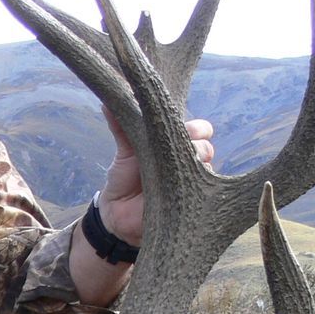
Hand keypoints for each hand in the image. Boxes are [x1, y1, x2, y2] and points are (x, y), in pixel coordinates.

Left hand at [96, 108, 214, 248]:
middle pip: (206, 147)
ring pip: (207, 170)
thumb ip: (121, 126)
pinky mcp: (190, 203)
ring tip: (174, 172)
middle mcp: (188, 161)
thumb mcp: (124, 150)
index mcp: (177, 143)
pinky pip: (200, 195)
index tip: (187, 130)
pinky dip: (191, 191)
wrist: (116, 212)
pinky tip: (178, 190)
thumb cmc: (124, 177)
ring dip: (194, 169)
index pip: (201, 129)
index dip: (198, 128)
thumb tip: (107, 102)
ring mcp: (192, 182)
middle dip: (196, 147)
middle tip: (181, 151)